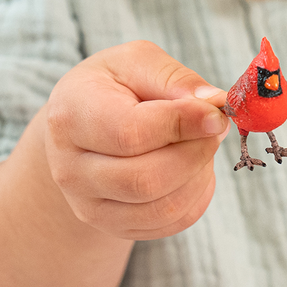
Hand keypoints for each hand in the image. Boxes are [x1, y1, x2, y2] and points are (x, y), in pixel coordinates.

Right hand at [44, 40, 229, 240]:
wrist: (83, 122)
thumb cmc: (113, 84)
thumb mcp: (137, 60)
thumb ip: (174, 78)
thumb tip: (214, 103)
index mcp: (72, 116)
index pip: (131, 133)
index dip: (182, 125)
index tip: (216, 114)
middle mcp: (70, 169)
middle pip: (146, 180)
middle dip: (196, 152)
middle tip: (216, 126)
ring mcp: (88, 205)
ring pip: (161, 208)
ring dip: (199, 175)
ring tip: (203, 142)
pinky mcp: (111, 226)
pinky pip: (168, 224)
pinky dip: (196, 196)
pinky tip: (195, 167)